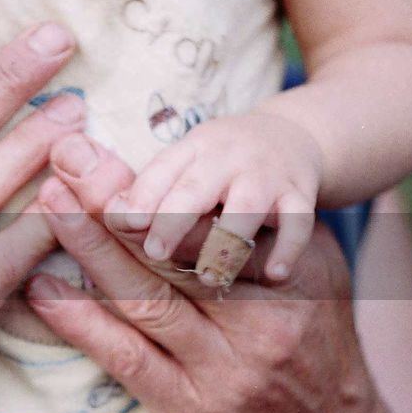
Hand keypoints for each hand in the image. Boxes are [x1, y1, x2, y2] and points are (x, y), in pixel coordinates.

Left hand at [29, 133, 387, 412]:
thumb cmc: (314, 349)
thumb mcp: (317, 277)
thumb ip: (266, 231)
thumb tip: (201, 177)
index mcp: (292, 274)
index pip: (211, 218)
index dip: (150, 182)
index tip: (97, 149)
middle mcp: (263, 319)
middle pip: (173, 250)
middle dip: (110, 202)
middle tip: (62, 162)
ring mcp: (225, 370)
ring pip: (146, 299)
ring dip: (89, 249)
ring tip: (45, 208)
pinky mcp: (192, 412)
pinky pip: (128, 358)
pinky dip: (80, 321)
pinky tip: (41, 289)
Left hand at [115, 113, 324, 284]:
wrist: (294, 136)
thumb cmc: (221, 165)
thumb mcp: (187, 163)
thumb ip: (152, 190)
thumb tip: (110, 215)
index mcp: (192, 148)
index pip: (162, 170)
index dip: (144, 196)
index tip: (125, 223)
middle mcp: (227, 157)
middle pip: (197, 188)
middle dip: (175, 219)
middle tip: (155, 251)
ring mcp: (266, 175)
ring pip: (246, 208)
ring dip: (226, 241)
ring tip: (210, 276)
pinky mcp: (300, 193)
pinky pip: (298, 222)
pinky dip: (288, 249)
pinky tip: (274, 275)